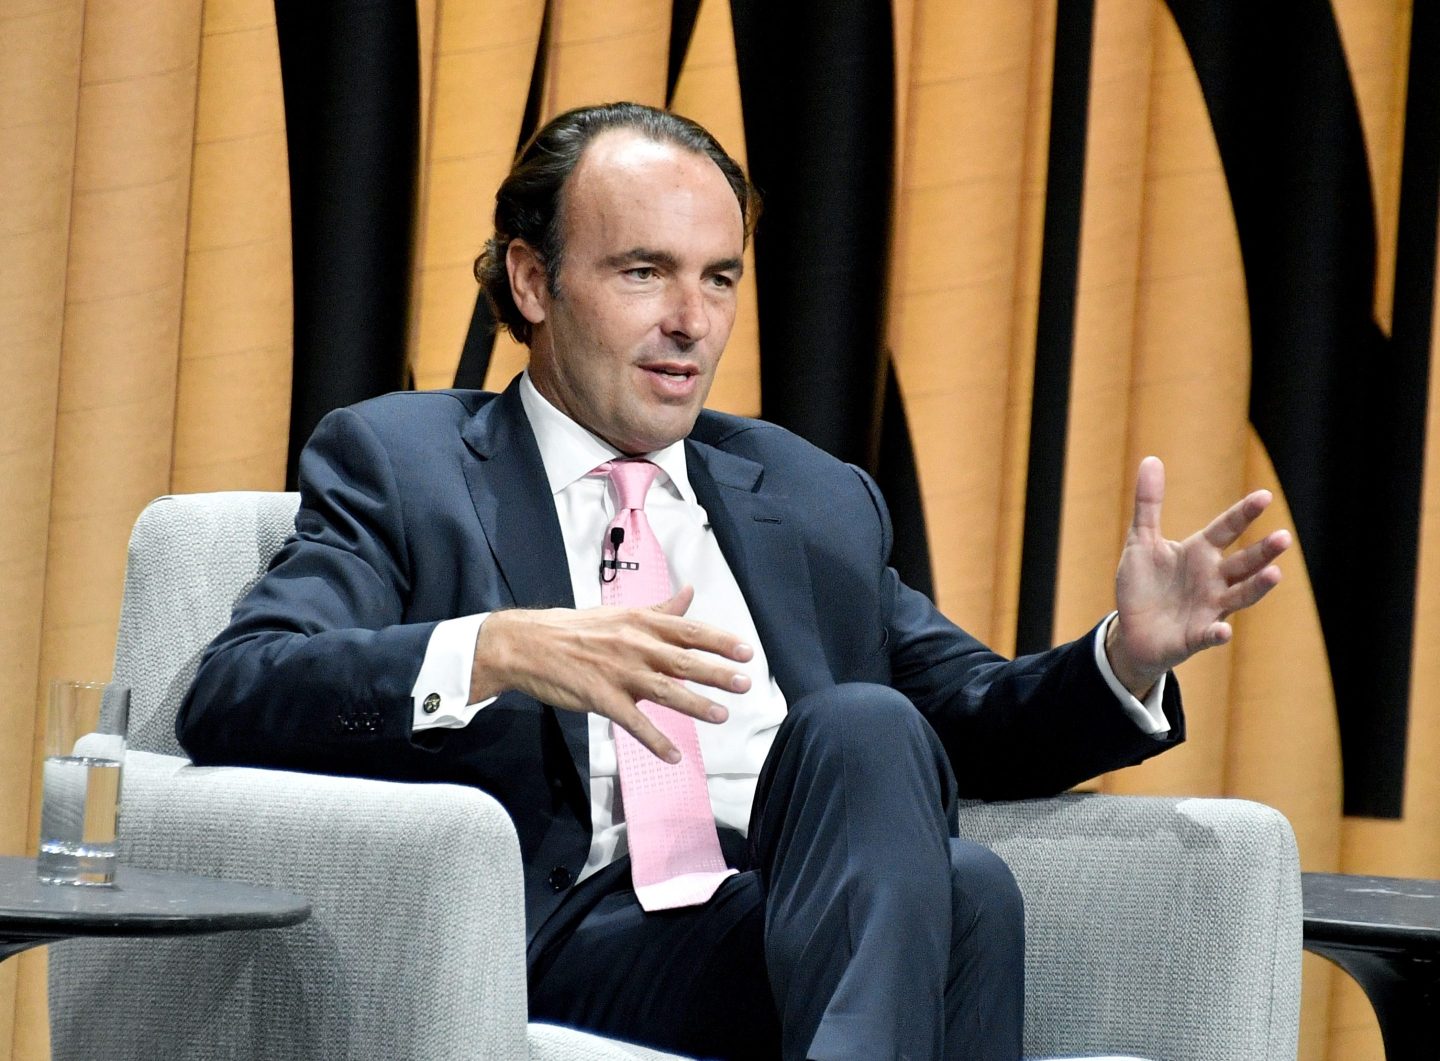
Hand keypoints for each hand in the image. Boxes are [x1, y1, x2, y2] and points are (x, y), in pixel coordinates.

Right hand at [468, 585, 752, 762]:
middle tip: (745, 683)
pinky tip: (672, 756)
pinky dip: (654, 740)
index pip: (689, 630)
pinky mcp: (600, 698)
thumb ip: (659, 610)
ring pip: (664, 690)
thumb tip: (689, 593)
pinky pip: (633, 722)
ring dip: (695, 705)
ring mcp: (618, 673)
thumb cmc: (576, 628)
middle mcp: (635, 645)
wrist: (527, 644)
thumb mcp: (621, 613)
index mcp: (641, 623)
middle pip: (684, 660)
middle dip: (717, 672)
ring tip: (722, 715)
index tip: (747, 651)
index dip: (720, 641)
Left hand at [1107, 457, 1290, 697]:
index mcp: (1200, 553)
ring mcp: (1208, 609)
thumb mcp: (1141, 541)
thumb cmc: (1143, 584)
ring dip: (1257, 587)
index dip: (1244, 514)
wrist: (1131, 630)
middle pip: (1243, 563)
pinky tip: (1222, 630)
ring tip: (1275, 575)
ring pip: (1239, 596)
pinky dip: (1217, 633)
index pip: (1226, 529)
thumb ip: (1148, 504)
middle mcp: (1213, 580)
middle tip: (1283, 538)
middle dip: (1262, 553)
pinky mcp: (1195, 637)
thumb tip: (1150, 458)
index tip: (1265, 496)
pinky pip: (1209, 635)